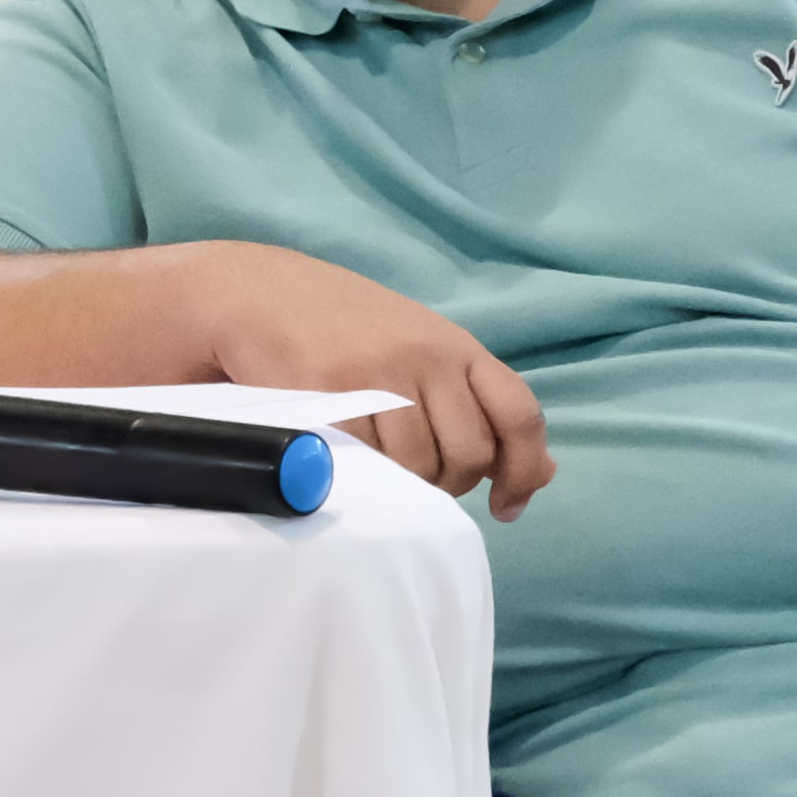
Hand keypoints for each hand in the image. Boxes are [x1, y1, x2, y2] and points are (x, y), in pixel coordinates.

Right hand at [178, 243, 555, 510]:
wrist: (257, 292)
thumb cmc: (343, 328)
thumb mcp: (422, 351)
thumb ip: (476, 405)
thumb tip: (539, 474)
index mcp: (456, 346)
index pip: (518, 413)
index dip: (523, 469)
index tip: (506, 504)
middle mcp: (425, 356)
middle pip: (469, 453)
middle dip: (451, 483)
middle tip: (419, 479)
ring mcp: (376, 375)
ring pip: (416, 466)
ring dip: (403, 485)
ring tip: (378, 468)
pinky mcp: (327, 394)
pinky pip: (364, 462)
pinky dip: (361, 476)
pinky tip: (346, 463)